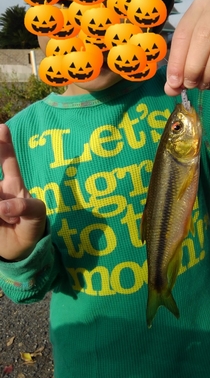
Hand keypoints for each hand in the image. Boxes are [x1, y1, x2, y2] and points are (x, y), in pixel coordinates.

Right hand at [0, 124, 45, 260]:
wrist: (20, 249)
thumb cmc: (31, 225)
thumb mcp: (37, 215)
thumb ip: (25, 207)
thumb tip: (3, 207)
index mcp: (13, 184)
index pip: (7, 159)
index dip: (4, 144)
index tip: (2, 128)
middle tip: (1, 172)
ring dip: (0, 203)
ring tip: (7, 219)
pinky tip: (3, 221)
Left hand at [165, 0, 209, 94]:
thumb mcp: (192, 47)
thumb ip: (180, 66)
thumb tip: (171, 89)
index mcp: (198, 6)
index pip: (183, 33)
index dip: (177, 60)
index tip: (174, 82)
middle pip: (203, 36)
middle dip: (194, 66)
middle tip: (190, 84)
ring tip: (202, 85)